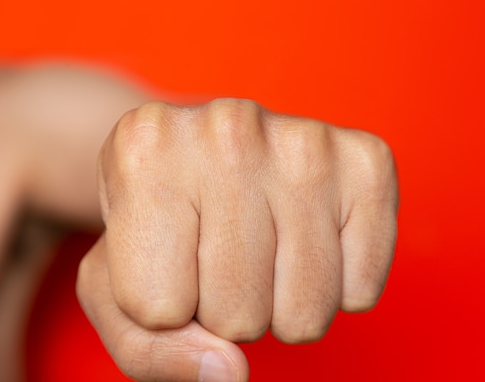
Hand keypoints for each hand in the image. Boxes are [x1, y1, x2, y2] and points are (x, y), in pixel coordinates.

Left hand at [77, 99, 397, 381]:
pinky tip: (308, 238)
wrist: (214, 154)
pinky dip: (335, 288)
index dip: (164, 305)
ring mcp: (305, 140)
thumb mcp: (117, 286)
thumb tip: (230, 370)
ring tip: (263, 247)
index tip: (167, 255)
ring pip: (304, 314)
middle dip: (225, 309)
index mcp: (144, 148)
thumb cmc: (163, 224)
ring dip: (280, 304)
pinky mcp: (367, 161)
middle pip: (236, 315)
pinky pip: (361, 291)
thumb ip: (148, 348)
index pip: (157, 309)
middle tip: (220, 251)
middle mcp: (228, 127)